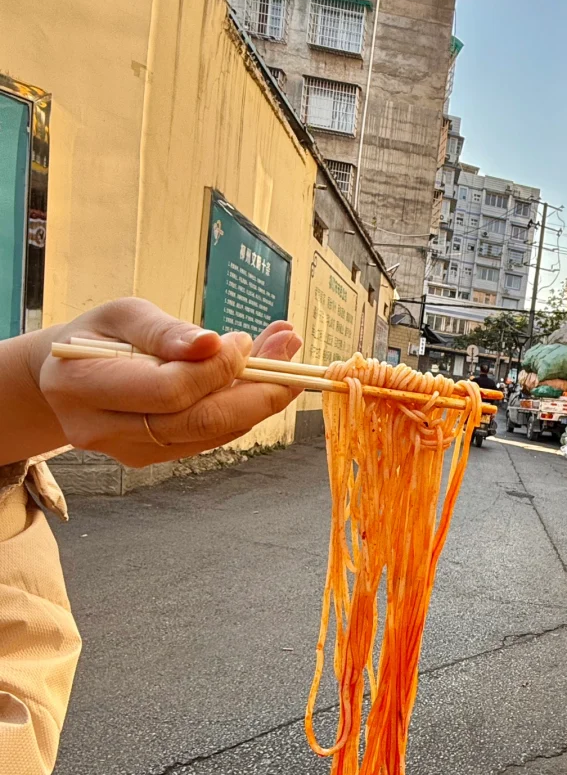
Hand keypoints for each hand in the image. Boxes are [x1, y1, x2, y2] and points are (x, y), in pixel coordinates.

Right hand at [32, 299, 302, 466]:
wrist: (68, 377)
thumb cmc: (97, 337)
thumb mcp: (121, 315)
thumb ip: (164, 330)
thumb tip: (212, 344)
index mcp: (83, 385)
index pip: (168, 391)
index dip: (215, 369)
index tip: (243, 340)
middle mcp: (102, 429)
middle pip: (198, 422)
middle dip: (255, 391)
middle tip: (290, 353)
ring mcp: (129, 451)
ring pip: (210, 434)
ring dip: (258, 399)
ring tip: (283, 358)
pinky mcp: (152, 458)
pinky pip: (208, 439)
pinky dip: (240, 411)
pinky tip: (257, 381)